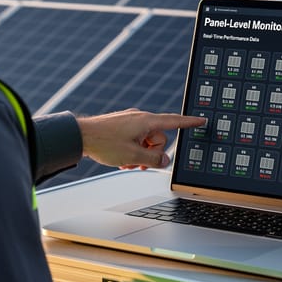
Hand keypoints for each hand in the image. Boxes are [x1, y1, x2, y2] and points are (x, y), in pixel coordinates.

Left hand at [77, 109, 205, 169]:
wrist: (80, 136)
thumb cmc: (104, 142)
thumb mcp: (133, 156)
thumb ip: (153, 159)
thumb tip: (165, 160)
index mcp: (146, 121)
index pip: (174, 121)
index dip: (189, 123)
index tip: (201, 120)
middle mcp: (140, 118)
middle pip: (158, 137)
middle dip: (151, 153)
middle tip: (138, 163)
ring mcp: (130, 121)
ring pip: (145, 140)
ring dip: (140, 154)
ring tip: (127, 163)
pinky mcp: (121, 126)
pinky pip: (134, 139)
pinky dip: (131, 150)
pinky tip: (121, 159)